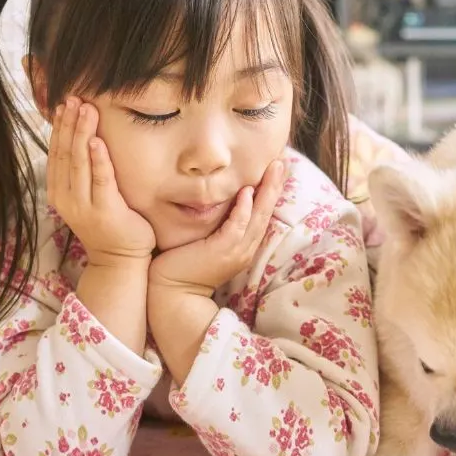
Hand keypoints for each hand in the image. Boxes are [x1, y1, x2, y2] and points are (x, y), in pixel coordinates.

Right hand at [47, 97, 155, 267]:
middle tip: (74, 98)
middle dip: (69, 124)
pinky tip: (98, 140)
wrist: (119, 260)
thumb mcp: (88, 196)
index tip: (64, 103)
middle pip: (65, 153)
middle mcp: (66, 198)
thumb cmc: (108, 224)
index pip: (56, 152)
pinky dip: (98, 159)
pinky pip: (101, 180)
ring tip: (85, 109)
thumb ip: (82, 172)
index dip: (59, 127)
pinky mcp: (105, 211)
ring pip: (79, 162)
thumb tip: (82, 140)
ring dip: (82, 133)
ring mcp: (84, 206)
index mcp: (59, 192)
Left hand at [148, 159, 285, 294]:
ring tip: (274, 169)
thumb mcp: (205, 241)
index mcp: (243, 245)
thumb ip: (215, 225)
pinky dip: (244, 210)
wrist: (172, 293)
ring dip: (267, 191)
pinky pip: (238, 226)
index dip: (270, 192)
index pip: (262, 214)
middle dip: (275, 186)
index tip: (275, 170)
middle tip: (282, 162)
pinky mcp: (223, 251)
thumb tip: (214, 203)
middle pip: (266, 212)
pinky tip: (248, 193)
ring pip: (258, 216)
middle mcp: (245, 248)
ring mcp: (236, 251)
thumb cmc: (183, 266)